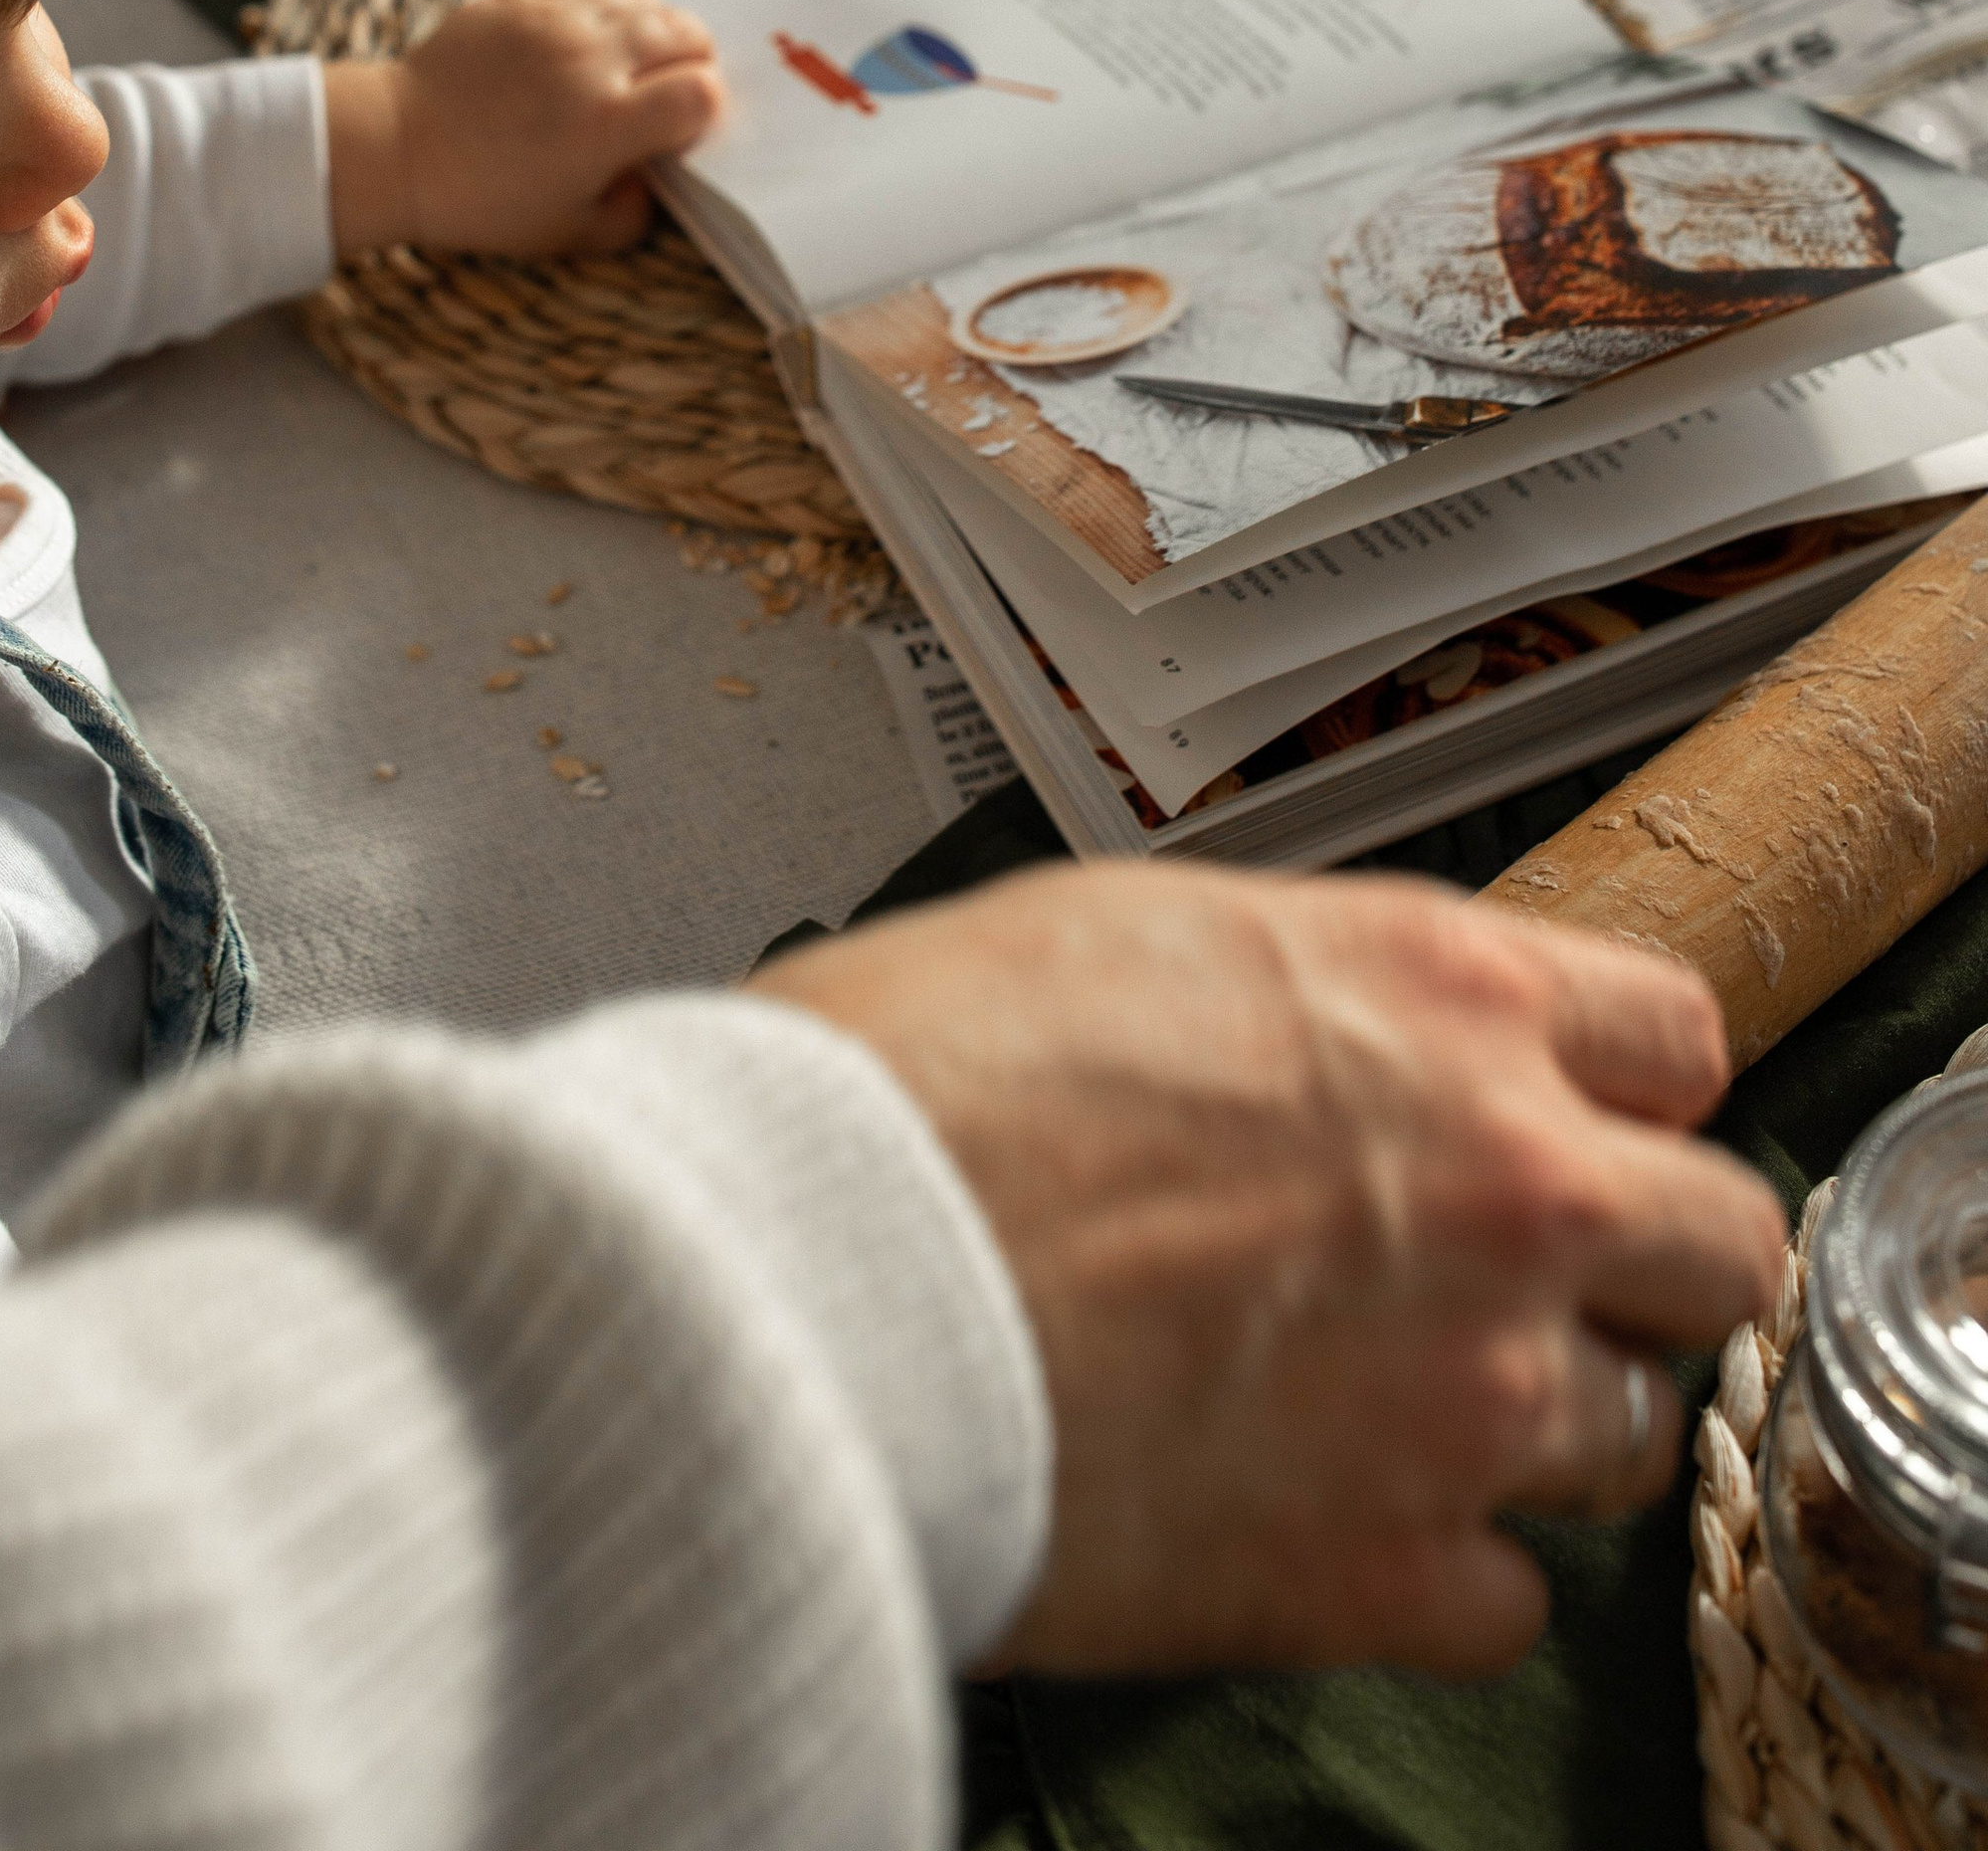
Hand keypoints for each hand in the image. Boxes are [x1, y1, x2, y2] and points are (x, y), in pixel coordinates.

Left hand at [324, 0, 723, 259]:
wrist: (396, 147)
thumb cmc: (481, 200)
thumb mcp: (571, 235)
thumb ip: (637, 212)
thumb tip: (661, 173)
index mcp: (608, 123)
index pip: (703, 92)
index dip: (704, 112)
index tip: (678, 130)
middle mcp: (590, 59)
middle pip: (689, 33)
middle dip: (691, 65)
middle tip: (662, 95)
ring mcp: (555, 18)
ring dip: (651, 32)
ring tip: (625, 65)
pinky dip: (602, 1)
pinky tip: (588, 31)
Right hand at [763, 862, 1784, 1678]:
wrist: (814, 1263)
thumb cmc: (919, 1081)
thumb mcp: (1138, 933)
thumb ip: (1309, 993)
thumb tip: (1336, 1040)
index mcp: (1440, 991)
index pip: (1677, 1038)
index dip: (1621, 1092)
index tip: (1579, 1125)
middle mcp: (1504, 1181)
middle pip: (1723, 1245)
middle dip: (1640, 1266)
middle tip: (1527, 1280)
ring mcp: (1471, 1386)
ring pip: (1639, 1434)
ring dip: (1536, 1421)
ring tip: (1380, 1402)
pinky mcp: (1392, 1570)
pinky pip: (1511, 1603)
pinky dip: (1433, 1572)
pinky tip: (1315, 1509)